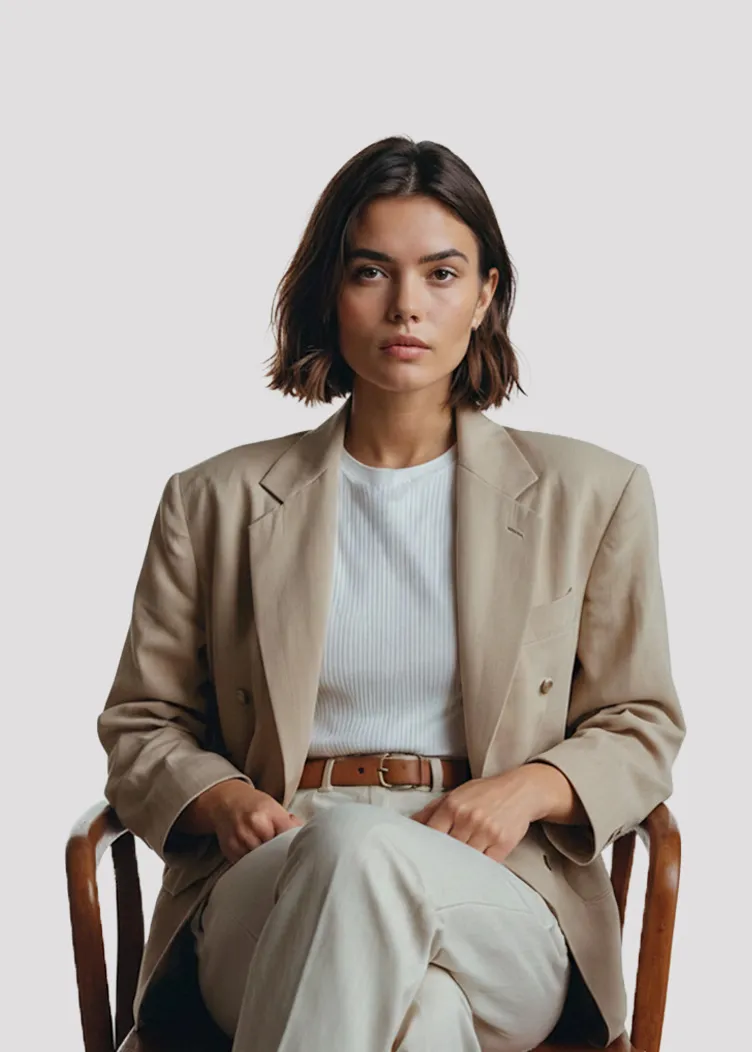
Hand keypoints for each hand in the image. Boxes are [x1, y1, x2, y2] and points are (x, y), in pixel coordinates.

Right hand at [183, 780, 304, 862]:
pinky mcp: (231, 850)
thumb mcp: (274, 806)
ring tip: (270, 859)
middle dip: (280, 854)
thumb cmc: (255, 805)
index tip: (299, 851)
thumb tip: (304, 836)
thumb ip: (289, 822)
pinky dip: (253, 865)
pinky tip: (256, 860)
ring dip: (267, 862)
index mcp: (268, 812)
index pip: (288, 834)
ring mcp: (241, 839)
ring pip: (261, 861)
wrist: (227, 801)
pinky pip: (247, 865)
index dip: (294, 844)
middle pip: (275, 850)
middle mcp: (254, 825)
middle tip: (286, 858)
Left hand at [408, 766, 547, 863]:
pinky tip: (471, 873)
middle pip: (447, 849)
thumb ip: (431, 810)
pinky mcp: (503, 844)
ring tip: (449, 876)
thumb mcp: (456, 794)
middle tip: (430, 873)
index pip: (431, 833)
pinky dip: (477, 871)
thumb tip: (408, 825)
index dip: (424, 848)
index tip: (418, 859)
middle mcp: (468, 818)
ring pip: (465, 859)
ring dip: (458, 868)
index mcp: (452, 805)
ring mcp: (486, 832)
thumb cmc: (484, 793)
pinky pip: (485, 865)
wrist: (520, 791)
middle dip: (439, 860)